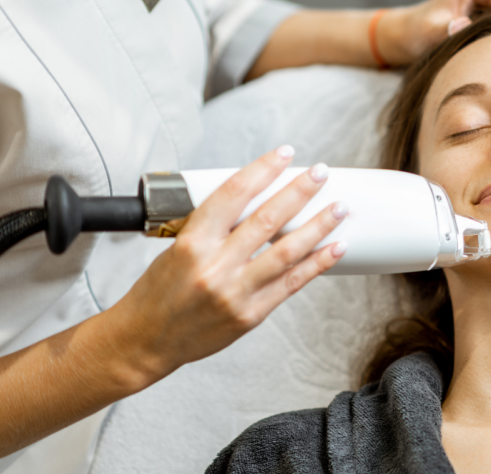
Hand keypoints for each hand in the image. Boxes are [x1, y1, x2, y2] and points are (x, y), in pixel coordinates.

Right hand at [104, 147, 346, 383]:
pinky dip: (318, 264)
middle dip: (300, 192)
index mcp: (192, 243)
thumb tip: (255, 200)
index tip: (285, 154)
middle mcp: (215, 266)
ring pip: (287, 251)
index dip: (263, 170)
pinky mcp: (251, 315)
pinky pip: (292, 284)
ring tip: (339, 207)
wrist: (146, 341)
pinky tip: (336, 248)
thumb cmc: (159, 292)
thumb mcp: (176, 248)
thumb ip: (213, 227)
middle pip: (267, 219)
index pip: (233, 194)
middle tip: (321, 173)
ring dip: (319, 226)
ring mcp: (235, 292)